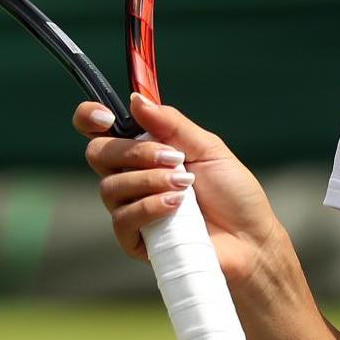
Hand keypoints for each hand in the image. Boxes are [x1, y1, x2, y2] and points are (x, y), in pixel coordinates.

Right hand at [75, 95, 282, 286]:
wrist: (249, 237)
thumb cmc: (232, 193)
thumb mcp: (208, 149)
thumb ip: (172, 124)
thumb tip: (137, 100)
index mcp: (145, 150)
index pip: (100, 129)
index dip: (90, 117)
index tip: (108, 117)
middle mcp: (131, 177)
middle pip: (98, 153)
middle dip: (134, 152)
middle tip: (172, 158)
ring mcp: (130, 208)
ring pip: (110, 186)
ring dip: (150, 181)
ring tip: (184, 185)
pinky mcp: (134, 239)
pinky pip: (123, 218)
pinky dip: (150, 207)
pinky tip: (176, 206)